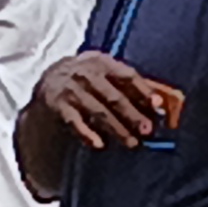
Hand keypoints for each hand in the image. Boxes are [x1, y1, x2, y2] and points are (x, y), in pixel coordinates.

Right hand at [32, 51, 173, 151]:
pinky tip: (99, 145)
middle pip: (114, 96)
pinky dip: (86, 133)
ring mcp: (71, 89)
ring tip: (132, 142)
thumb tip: (159, 104)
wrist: (48, 78)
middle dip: (132, 114)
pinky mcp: (58, 105)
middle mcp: (86, 73)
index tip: (157, 105)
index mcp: (102, 62)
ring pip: (98, 111)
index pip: (127, 75)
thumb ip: (129, 86)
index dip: (143, 90)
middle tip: (147, 130)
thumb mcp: (105, 73)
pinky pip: (74, 121)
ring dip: (116, 128)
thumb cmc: (87, 78)